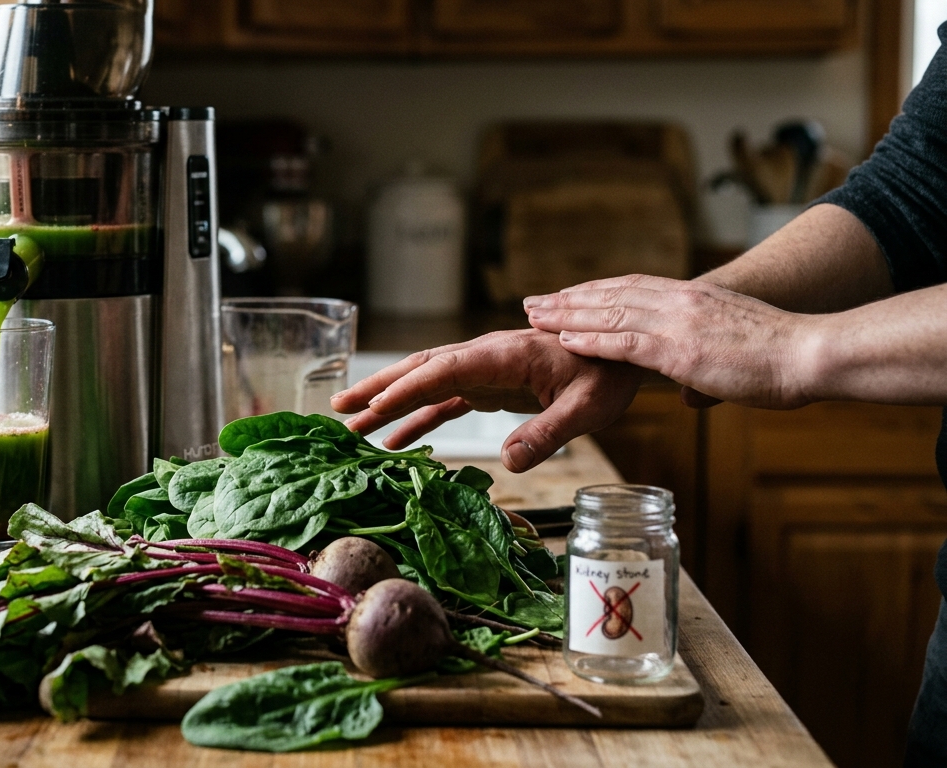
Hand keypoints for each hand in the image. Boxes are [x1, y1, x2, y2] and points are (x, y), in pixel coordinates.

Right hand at [329, 329, 642, 472]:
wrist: (621, 352)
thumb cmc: (607, 375)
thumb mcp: (585, 410)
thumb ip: (546, 433)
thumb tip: (509, 465)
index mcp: (502, 355)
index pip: (443, 369)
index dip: (406, 387)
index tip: (372, 406)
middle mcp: (483, 357)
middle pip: (419, 369)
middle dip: (376, 389)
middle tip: (336, 409)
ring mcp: (482, 370)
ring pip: (424, 383)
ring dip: (388, 403)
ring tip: (351, 427)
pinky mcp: (488, 385)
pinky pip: (444, 401)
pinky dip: (417, 418)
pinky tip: (395, 442)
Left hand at [524, 274, 817, 409]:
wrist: (811, 353)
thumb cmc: (783, 360)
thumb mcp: (736, 357)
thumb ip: (705, 373)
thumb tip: (690, 398)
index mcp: (695, 296)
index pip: (632, 287)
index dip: (594, 291)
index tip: (565, 295)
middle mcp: (681, 301)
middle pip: (612, 294)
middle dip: (569, 299)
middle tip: (533, 302)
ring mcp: (679, 323)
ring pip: (611, 312)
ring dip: (568, 315)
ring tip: (535, 316)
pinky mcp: (681, 349)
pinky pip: (627, 341)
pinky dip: (593, 339)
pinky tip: (567, 340)